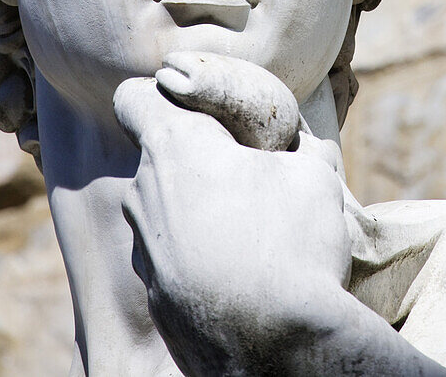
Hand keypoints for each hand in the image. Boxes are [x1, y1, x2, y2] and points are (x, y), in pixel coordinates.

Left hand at [114, 54, 351, 376]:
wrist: (282, 350)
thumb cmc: (294, 241)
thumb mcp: (312, 171)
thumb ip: (294, 144)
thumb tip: (300, 138)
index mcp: (175, 148)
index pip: (132, 97)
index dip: (163, 95)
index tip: (199, 109)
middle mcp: (145, 194)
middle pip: (157, 158)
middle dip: (195, 161)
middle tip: (246, 176)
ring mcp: (146, 252)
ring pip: (164, 212)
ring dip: (196, 212)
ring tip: (250, 233)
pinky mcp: (156, 299)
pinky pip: (173, 260)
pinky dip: (199, 259)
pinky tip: (241, 275)